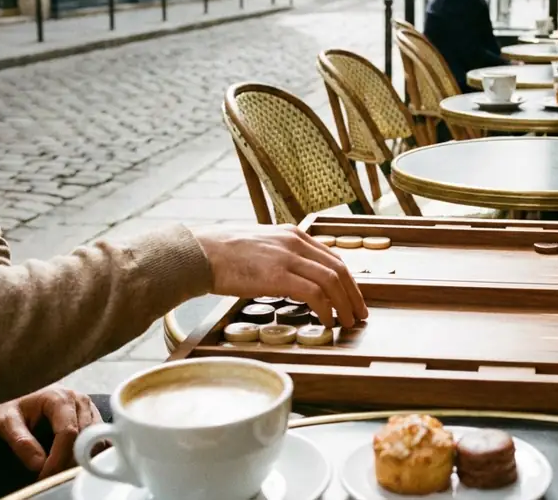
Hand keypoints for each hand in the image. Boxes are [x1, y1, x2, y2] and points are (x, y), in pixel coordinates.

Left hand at [0, 386, 102, 479]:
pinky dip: (88, 455)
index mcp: (60, 398)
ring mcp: (90, 410)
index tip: (44, 475)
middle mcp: (80, 401)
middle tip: (50, 476)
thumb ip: (20, 440)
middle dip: (68, 462)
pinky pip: (99, 441)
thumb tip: (39, 463)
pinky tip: (70, 462)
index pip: (68, 432)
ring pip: (96, 441)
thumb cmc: (15, 406)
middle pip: (85, 439)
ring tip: (58, 469)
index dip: (58, 458)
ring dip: (80, 460)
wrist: (23, 395)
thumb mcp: (6, 420)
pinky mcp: (94, 419)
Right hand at [195, 224, 367, 327]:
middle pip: (339, 268)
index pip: (332, 257)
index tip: (353, 297)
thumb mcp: (260, 247)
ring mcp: (287, 257)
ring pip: (332, 281)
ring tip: (347, 322)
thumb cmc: (222, 255)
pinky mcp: (278, 275)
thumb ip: (280, 257)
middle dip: (353, 294)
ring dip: (344, 305)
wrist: (198, 254)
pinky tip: (327, 321)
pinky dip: (326, 309)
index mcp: (292, 234)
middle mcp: (295, 241)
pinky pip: (314, 293)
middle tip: (358, 313)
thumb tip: (292, 279)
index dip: (348, 280)